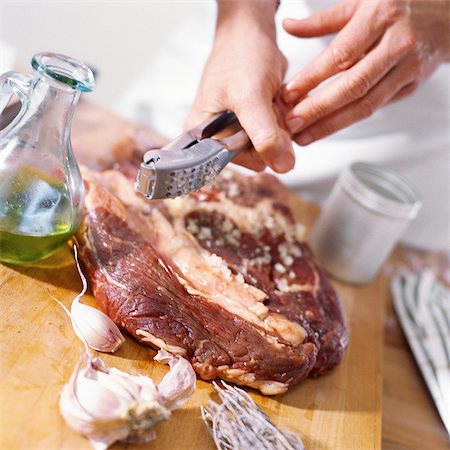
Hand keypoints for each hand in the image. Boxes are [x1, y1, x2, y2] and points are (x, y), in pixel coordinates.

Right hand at [185, 1, 294, 172]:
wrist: (251, 32)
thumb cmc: (240, 56)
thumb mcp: (250, 97)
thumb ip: (265, 135)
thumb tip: (282, 166)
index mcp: (203, 137)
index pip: (236, 162)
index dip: (257, 149)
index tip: (265, 124)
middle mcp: (217, 137)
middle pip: (255, 156)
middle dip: (272, 133)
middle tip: (269, 105)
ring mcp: (237, 130)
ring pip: (270, 145)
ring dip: (281, 124)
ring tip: (272, 99)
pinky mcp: (253, 124)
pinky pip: (276, 134)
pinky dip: (284, 119)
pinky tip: (278, 100)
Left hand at [282, 0, 449, 145]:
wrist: (448, 12)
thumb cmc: (399, 4)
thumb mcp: (361, 2)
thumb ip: (323, 20)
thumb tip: (288, 27)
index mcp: (381, 16)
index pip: (341, 55)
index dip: (312, 78)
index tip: (288, 95)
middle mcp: (398, 44)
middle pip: (353, 86)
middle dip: (318, 110)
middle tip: (292, 124)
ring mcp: (408, 68)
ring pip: (366, 104)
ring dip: (331, 124)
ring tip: (304, 136)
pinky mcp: (410, 86)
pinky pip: (376, 107)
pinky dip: (348, 120)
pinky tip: (326, 128)